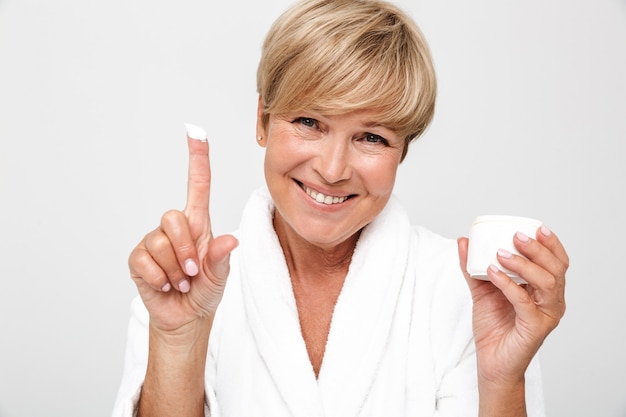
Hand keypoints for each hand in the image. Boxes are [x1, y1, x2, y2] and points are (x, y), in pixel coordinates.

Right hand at [128, 126, 238, 332]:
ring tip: (182, 281)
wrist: (186, 317)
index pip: (198, 185)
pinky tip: (166, 286)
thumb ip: (221, 257)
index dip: (197, 159)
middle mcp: (174, 229)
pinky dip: (160, 279)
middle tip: (194, 271)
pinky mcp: (139, 259)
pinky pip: (145, 261)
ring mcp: (154, 242)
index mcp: (198, 225)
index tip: (195, 132)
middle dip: (186, 248)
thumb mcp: (220, 275)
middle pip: (173, 217)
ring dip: (176, 269)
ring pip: (160, 242)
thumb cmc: (205, 290)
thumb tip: (230, 240)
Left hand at [457, 225, 567, 385]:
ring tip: (500, 252)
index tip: (535, 226)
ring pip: (546, 282)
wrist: (491, 361)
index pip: (557, 261)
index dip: (550, 243)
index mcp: (544, 289)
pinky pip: (524, 301)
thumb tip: (463, 241)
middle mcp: (552, 300)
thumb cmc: (493, 326)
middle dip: (537, 248)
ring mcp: (546, 314)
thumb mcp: (481, 289)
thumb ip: (472, 266)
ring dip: (523, 264)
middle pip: (555, 268)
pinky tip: (492, 271)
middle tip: (515, 236)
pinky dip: (508, 284)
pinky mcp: (535, 328)